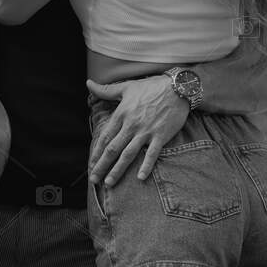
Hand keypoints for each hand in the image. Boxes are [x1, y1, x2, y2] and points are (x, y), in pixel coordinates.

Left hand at [86, 75, 188, 189]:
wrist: (178, 87)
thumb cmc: (151, 87)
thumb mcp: (126, 87)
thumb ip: (105, 90)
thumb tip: (88, 83)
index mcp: (121, 114)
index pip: (105, 137)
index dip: (97, 152)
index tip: (91, 164)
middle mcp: (131, 125)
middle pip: (113, 149)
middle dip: (102, 166)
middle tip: (94, 179)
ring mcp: (146, 131)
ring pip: (128, 154)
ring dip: (117, 170)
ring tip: (109, 183)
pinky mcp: (160, 136)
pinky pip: (152, 154)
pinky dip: (146, 166)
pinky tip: (140, 177)